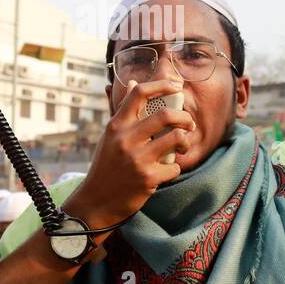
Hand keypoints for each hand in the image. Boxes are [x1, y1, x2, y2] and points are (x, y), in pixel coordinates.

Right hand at [63, 79, 195, 230]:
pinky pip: (174, 166)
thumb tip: (133, 82)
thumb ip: (123, 110)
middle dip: (185, 118)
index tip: (176, 86)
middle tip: (188, 124)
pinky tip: (167, 171)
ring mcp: (137, 159)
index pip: (139, 93)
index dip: (162, 85)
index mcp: (116, 125)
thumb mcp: (110, 135)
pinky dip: (175, 168)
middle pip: (166, 115)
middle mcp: (126, 139)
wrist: (96, 201)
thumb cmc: (106, 165)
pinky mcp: (147, 178)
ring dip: (185, 141)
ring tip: (181, 146)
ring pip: (176, 138)